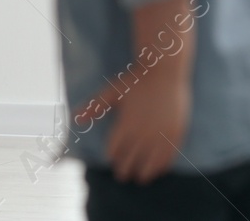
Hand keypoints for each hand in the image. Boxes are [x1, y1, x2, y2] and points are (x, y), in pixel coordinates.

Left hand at [77, 69, 191, 184]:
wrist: (164, 72)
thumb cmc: (136, 81)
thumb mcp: (112, 92)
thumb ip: (95, 107)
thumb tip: (75, 119)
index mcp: (125, 124)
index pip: (115, 149)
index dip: (112, 157)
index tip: (112, 160)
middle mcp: (142, 132)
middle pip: (131, 159)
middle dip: (125, 168)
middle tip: (122, 176)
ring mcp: (159, 135)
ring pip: (149, 162)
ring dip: (144, 172)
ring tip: (139, 178)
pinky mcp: (175, 135)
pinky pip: (167, 157)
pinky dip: (161, 166)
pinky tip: (157, 170)